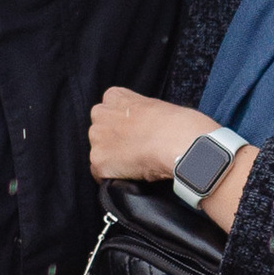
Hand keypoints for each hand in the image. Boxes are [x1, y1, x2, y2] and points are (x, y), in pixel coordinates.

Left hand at [88, 85, 202, 183]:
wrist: (176, 141)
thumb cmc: (175, 123)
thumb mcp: (155, 106)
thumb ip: (139, 113)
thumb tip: (143, 126)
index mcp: (115, 96)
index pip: (108, 110)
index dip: (121, 124)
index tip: (132, 132)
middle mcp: (101, 114)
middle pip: (100, 131)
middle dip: (113, 141)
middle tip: (134, 149)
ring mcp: (97, 139)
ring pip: (99, 152)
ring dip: (112, 159)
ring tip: (135, 163)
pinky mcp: (98, 161)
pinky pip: (100, 174)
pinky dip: (113, 177)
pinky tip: (130, 175)